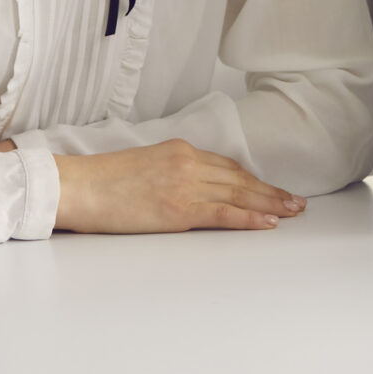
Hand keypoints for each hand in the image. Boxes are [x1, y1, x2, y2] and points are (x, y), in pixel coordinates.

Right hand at [53, 139, 304, 233]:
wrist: (77, 186)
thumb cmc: (101, 181)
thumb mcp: (143, 165)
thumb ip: (171, 172)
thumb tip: (186, 188)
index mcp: (179, 150)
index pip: (226, 166)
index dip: (252, 180)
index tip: (269, 188)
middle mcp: (188, 163)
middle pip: (240, 179)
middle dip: (270, 192)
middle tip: (295, 202)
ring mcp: (186, 185)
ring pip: (239, 195)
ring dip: (269, 204)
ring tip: (291, 212)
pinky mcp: (179, 209)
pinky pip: (225, 214)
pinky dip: (250, 219)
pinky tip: (268, 223)